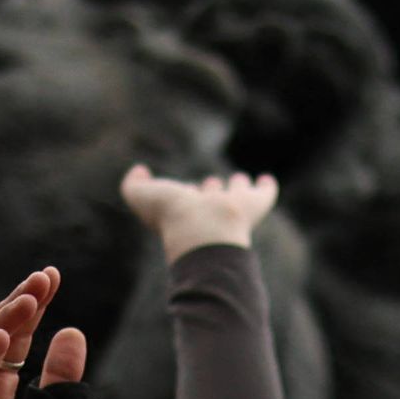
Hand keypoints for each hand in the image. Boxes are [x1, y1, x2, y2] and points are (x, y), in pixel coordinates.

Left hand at [120, 161, 277, 257]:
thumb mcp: (141, 196)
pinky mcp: (254, 205)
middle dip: (212, 189)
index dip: (186, 192)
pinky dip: (265, 188)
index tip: (186, 188)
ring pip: (236, 194)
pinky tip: (266, 181)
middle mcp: (209, 210)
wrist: (203, 229)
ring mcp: (233, 209)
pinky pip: (263, 194)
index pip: (188, 198)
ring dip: (237, 187)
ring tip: (240, 179)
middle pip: (213, 196)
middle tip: (210, 183)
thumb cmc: (170, 214)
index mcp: (185, 210)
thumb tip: (140, 170)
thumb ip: (133, 183)